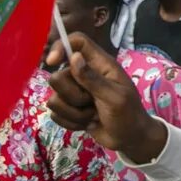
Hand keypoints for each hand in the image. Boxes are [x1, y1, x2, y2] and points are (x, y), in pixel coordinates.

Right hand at [46, 34, 168, 161]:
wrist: (129, 139)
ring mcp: (75, 93)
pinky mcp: (69, 109)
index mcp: (100, 64)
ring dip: (75, 112)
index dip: (60, 47)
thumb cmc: (128, 114)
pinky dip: (71, 122)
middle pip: (57, 76)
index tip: (52, 62)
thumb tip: (74, 56)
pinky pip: (55, 113)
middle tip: (93, 102)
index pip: (77, 42)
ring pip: (54, 98)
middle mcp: (84, 75)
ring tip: (94, 114)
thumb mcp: (115, 97)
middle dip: (73, 96)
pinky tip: (88, 123)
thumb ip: (93, 78)